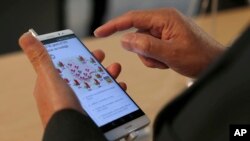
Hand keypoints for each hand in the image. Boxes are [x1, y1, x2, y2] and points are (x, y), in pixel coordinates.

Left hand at [19, 33, 125, 126]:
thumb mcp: (50, 79)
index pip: (65, 65)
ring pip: (96, 85)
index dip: (78, 56)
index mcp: (53, 84)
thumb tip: (26, 37)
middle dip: (95, 65)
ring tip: (115, 70)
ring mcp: (79, 103)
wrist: (73, 133)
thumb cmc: (59, 108)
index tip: (90, 50)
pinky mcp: (91, 111)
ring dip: (107, 76)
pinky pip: (104, 98)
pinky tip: (120, 87)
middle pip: (83, 74)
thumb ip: (41, 59)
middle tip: (104, 58)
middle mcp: (65, 94)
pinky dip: (113, 91)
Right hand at [94, 8, 223, 77]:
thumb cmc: (199, 56)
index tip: (100, 32)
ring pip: (142, 45)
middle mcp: (163, 22)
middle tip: (158, 59)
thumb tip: (125, 40)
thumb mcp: (170, 54)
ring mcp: (164, 31)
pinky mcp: (165, 39)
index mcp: (165, 18)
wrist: (213, 63)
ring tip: (166, 61)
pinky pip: (150, 49)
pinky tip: (168, 61)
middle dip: (143, 51)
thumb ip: (146, 46)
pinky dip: (155, 59)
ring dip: (151, 57)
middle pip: (137, 35)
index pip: (133, 18)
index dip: (114, 25)